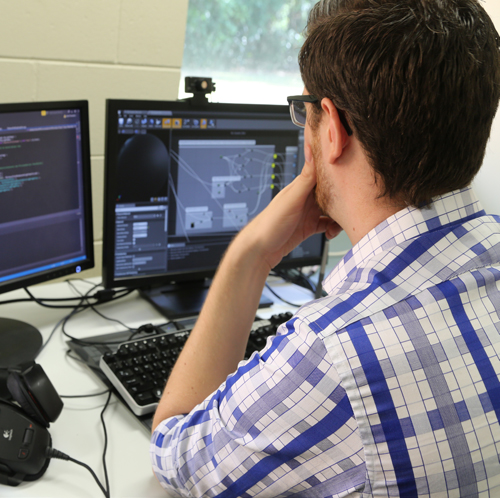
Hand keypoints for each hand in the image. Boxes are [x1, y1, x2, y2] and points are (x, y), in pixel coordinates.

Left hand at [236, 147, 341, 270]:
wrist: (260, 250)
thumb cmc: (270, 223)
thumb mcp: (292, 199)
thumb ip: (306, 178)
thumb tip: (312, 149)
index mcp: (302, 186)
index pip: (324, 173)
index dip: (338, 172)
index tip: (355, 173)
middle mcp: (306, 198)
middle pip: (332, 193)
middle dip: (344, 198)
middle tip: (353, 205)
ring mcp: (308, 213)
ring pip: (333, 210)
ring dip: (340, 216)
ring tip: (342, 223)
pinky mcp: (309, 227)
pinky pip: (328, 225)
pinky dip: (333, 229)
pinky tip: (331, 233)